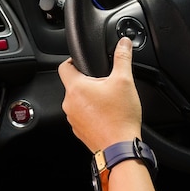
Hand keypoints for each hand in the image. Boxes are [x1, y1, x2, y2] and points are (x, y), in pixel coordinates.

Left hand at [58, 37, 142, 151]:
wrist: (120, 148)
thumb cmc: (120, 117)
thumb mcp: (124, 81)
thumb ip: (122, 58)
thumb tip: (124, 43)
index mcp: (76, 88)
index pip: (64, 66)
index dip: (73, 60)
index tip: (83, 60)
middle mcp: (69, 103)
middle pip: (73, 84)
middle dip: (87, 81)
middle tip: (105, 82)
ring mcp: (73, 119)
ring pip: (78, 101)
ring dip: (89, 97)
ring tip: (108, 99)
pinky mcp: (79, 131)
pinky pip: (82, 115)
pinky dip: (91, 112)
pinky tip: (107, 113)